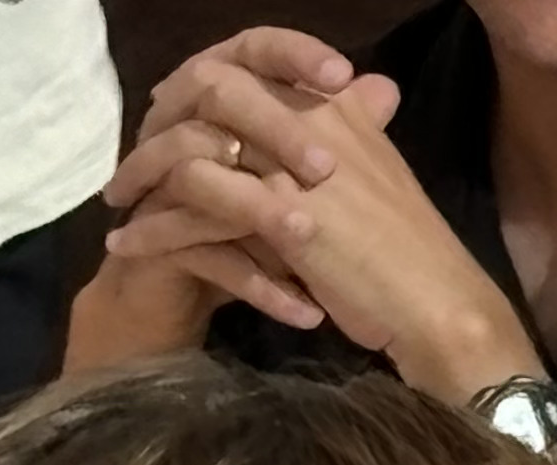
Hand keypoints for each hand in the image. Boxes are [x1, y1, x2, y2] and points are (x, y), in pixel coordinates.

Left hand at [113, 35, 523, 391]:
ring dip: (143, 178)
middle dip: (158, 127)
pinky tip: (128, 248)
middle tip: (131, 165)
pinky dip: (154, 229)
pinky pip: (193, 206)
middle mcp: (308, 122)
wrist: (438, 305)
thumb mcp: (385, 175)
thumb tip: (372, 91)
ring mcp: (289, 165)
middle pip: (208, 91)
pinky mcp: (276, 215)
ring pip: (191, 146)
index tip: (169, 119)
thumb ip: (361, 130)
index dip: (199, 89)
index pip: (249, 67)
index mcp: (334, 107)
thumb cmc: (414, 254)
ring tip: (118, 210)